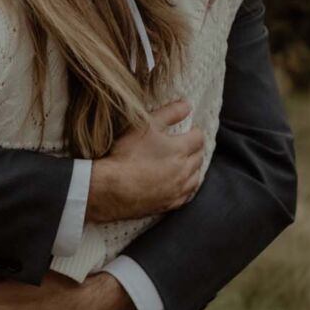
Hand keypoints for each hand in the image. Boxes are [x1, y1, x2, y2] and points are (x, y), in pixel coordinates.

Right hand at [86, 98, 203, 222]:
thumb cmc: (127, 154)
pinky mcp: (168, 204)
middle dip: (195, 149)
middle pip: (199, 158)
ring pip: (195, 178)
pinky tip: (180, 185)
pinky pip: (186, 196)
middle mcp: (183, 171)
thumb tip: (187, 105)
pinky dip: (186, 188)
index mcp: (180, 150)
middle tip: (188, 145)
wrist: (110, 188)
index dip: (195, 131)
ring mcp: (177, 190)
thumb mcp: (146, 125)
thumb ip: (169, 113)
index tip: (190, 129)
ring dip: (193, 170)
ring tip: (187, 164)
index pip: (198, 138)